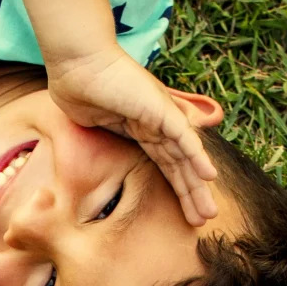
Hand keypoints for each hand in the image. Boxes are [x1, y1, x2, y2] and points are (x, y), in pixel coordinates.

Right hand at [44, 45, 220, 225]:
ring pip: (186, 157)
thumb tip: (102, 149)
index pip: (165, 164)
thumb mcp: (97, 122)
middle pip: (180, 165)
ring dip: (198, 185)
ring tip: (209, 211)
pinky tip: (209, 176)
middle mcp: (157, 123)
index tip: (183, 214)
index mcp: (143, 129)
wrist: (76, 66)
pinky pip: (184, 137)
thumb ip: (110, 133)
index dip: (176, 189)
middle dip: (191, 194)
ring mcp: (161, 116)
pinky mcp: (162, 109)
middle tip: (204, 219)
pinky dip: (197, 156)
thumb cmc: (80, 90)